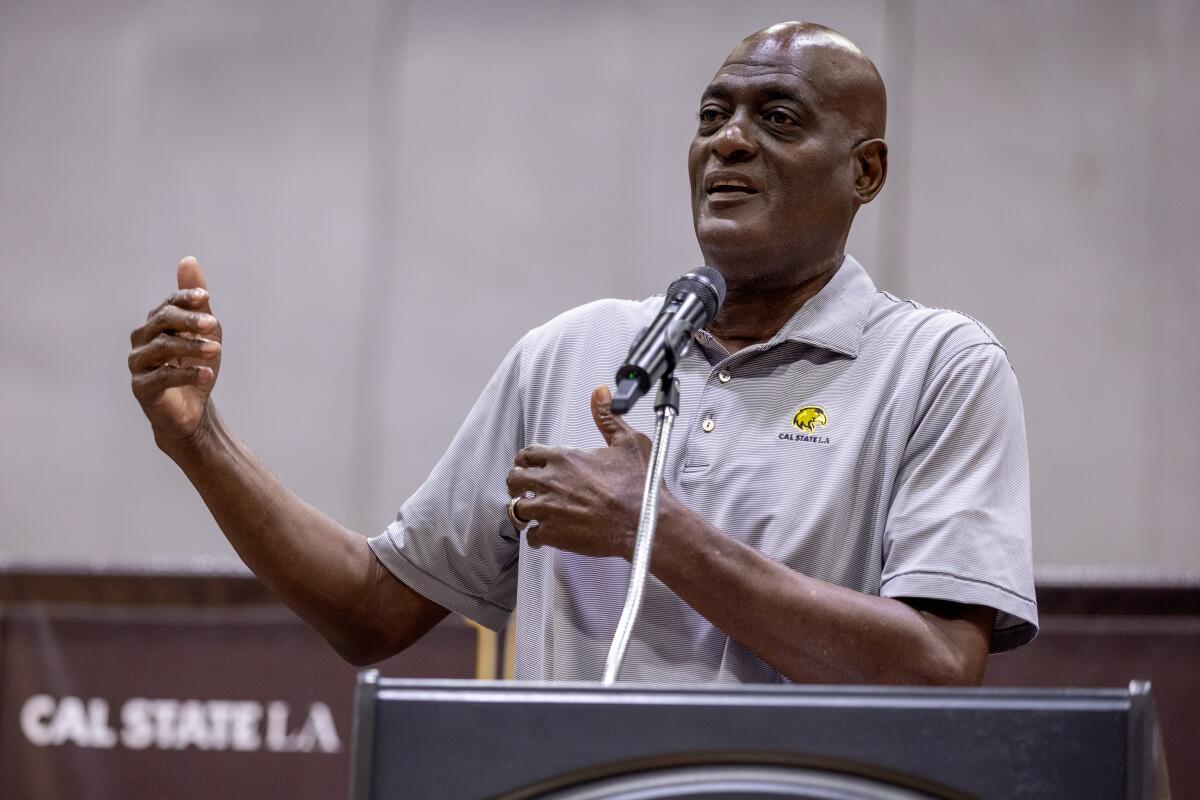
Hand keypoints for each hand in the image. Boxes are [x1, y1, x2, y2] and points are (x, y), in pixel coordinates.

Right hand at [128, 257, 221, 449]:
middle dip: (188, 320)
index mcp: (156, 324)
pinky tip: (207, 374)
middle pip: (162, 322)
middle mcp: (142, 340)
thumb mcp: (203, 332)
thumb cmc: (195, 366)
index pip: (169, 304)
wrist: (191, 409)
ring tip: (216, 351)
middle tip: (212, 323)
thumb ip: (196, 302)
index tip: (206, 298)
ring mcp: (138, 364)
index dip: (186, 298)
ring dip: (192, 347)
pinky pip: (162, 377)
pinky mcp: (141, 388)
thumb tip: (188, 260)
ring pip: (162, 348)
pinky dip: (187, 373)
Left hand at [505, 385, 656, 557]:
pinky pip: (531, 536)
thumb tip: (600, 394)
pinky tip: (545, 534)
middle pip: (514, 479)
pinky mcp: (554, 534)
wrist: (644, 522)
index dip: (527, 460)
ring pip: (516, 508)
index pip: (527, 454)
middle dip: (518, 483)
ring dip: (523, 510)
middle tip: (526, 488)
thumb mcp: (627, 441)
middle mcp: (551, 481)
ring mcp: (549, 509)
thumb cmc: (639, 486)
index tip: (530, 465)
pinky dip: (536, 536)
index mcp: (564, 458)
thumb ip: (608, 417)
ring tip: (531, 512)